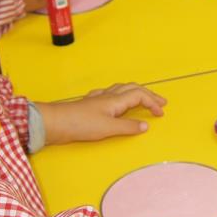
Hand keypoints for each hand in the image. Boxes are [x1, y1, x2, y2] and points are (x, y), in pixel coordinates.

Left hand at [34, 83, 166, 144]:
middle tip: (160, 101)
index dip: (152, 103)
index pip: (140, 96)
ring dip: (135, 93)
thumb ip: (127, 127)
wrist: (55, 122)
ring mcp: (97, 99)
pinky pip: (108, 94)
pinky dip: (119, 95)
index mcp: (115, 100)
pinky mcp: (89, 104)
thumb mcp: (108, 128)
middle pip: (133, 89)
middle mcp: (108, 96)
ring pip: (121, 89)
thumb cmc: (80, 124)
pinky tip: (114, 99)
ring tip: (142, 98)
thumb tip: (145, 126)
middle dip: (148, 94)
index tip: (160, 113)